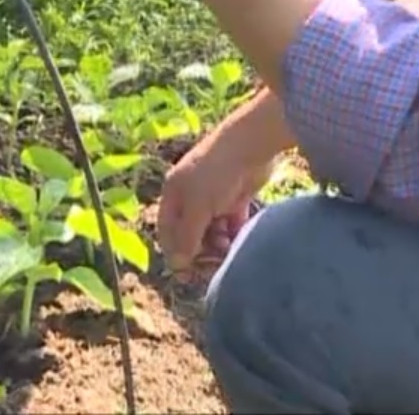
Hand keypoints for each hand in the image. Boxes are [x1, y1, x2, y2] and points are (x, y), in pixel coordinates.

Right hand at [156, 126, 276, 279]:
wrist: (251, 144)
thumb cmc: (216, 173)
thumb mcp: (198, 208)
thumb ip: (187, 237)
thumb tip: (177, 265)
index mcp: (174, 193)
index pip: (168, 230)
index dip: (175, 252)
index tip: (187, 274)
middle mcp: (191, 194)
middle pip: (191, 232)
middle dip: (200, 251)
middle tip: (213, 266)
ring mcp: (214, 196)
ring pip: (212, 230)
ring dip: (218, 245)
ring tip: (228, 253)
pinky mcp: (235, 197)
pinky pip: (231, 223)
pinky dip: (233, 234)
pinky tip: (239, 242)